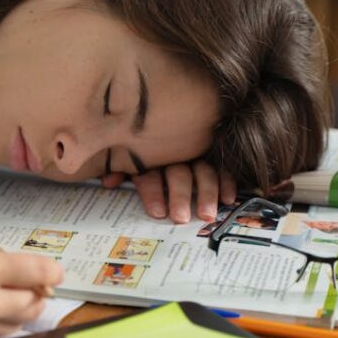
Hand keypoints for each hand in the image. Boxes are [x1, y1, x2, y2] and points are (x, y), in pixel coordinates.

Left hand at [102, 160, 236, 223]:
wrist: (166, 120)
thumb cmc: (137, 151)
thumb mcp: (125, 158)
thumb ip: (120, 169)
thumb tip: (108, 182)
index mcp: (150, 155)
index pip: (151, 172)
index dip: (153, 192)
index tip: (157, 213)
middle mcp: (173, 153)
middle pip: (178, 172)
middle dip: (180, 195)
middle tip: (181, 218)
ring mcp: (195, 154)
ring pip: (202, 170)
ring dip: (206, 192)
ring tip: (207, 215)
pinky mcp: (213, 158)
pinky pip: (221, 168)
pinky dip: (226, 181)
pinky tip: (228, 199)